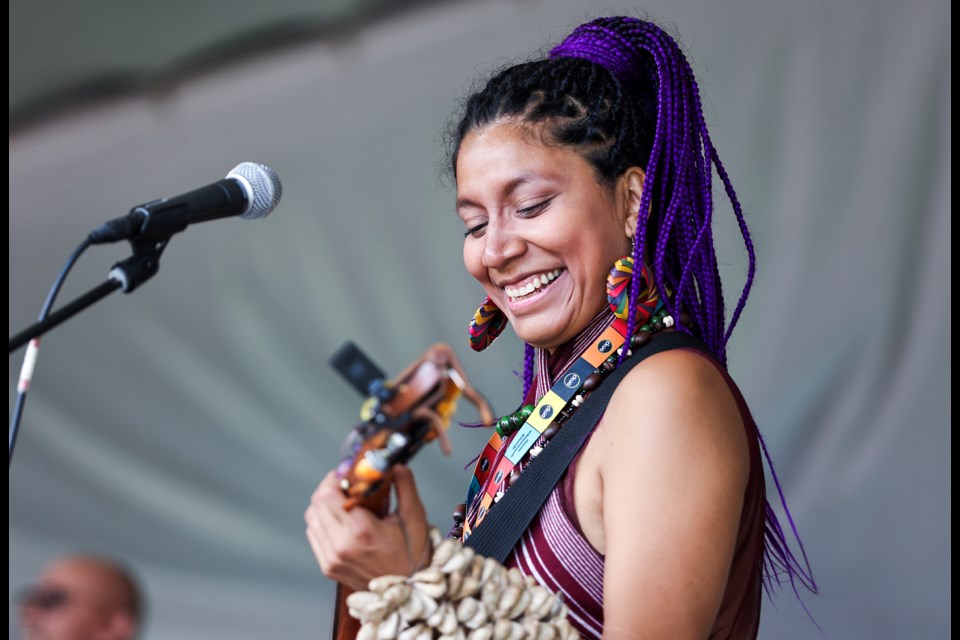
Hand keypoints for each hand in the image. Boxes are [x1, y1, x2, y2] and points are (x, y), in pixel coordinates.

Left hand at [305, 465, 430, 590]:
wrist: (408, 593)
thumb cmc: (413, 555)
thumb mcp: (414, 516)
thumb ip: (404, 485)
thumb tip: (395, 465)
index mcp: (360, 531)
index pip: (328, 494)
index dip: (335, 478)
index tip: (348, 474)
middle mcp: (341, 546)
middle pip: (317, 503)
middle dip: (330, 488)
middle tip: (346, 484)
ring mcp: (332, 559)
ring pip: (312, 518)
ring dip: (324, 505)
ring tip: (344, 502)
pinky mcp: (328, 567)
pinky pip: (314, 535)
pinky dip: (323, 522)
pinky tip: (341, 521)